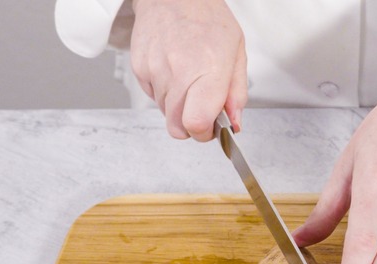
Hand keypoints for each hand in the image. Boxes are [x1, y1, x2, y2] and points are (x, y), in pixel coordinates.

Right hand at [131, 0, 246, 139]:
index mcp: (208, 70)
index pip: (197, 124)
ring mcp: (155, 71)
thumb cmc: (207, 18)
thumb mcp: (237, 53)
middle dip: (192, 125)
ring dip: (179, 106)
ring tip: (189, 78)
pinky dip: (165, 92)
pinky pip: (153, 97)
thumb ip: (237, 93)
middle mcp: (178, 73)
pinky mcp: (139, 69)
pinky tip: (174, 71)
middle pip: (178, 127)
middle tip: (203, 108)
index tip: (213, 128)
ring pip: (166, 114)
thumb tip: (234, 123)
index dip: (205, 133)